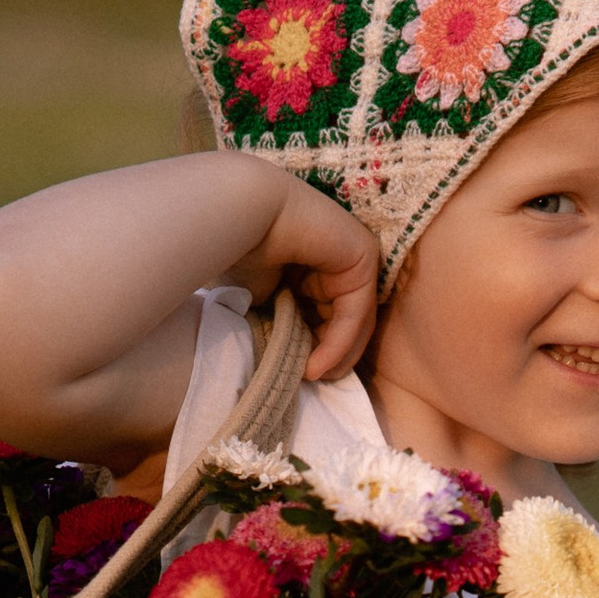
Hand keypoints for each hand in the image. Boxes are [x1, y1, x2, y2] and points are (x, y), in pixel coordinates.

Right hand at [228, 173, 382, 381]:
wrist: (238, 215)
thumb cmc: (235, 251)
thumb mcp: (263, 299)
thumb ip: (284, 321)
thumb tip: (293, 358)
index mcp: (315, 262)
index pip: (327, 314)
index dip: (315, 348)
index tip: (297, 374)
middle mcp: (339, 256)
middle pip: (346, 319)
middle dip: (330, 356)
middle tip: (309, 382)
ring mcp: (355, 254)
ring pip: (356, 321)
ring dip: (335, 356)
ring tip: (311, 378)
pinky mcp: (363, 257)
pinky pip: (356, 313)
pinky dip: (338, 345)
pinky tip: (316, 367)